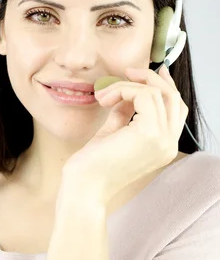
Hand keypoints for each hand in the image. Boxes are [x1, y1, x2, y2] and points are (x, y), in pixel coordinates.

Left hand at [60, 65, 188, 207]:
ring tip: (104, 96)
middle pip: (172, 97)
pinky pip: (143, 95)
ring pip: (156, 93)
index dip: (163, 86)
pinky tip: (105, 99)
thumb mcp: (114, 133)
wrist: (83, 188)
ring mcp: (162, 140)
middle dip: (150, 79)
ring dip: (126, 86)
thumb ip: (125, 113)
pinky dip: (123, 90)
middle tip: (127, 71)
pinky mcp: (149, 133)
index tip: (142, 73)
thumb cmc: (92, 166)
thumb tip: (128, 92)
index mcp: (164, 148)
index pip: (175, 109)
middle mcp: (169, 145)